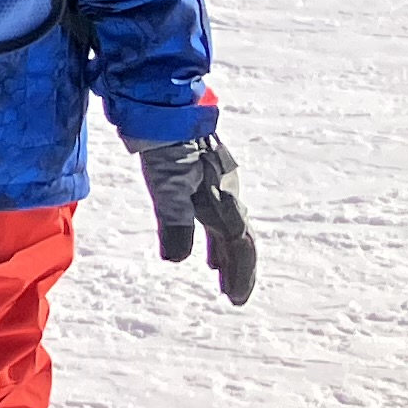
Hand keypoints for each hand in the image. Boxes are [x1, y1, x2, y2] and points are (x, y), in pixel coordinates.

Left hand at [138, 132, 257, 305]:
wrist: (167, 108)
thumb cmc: (167, 147)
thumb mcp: (168, 186)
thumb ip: (174, 222)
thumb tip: (176, 260)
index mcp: (224, 199)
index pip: (239, 244)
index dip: (240, 272)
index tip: (235, 298)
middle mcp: (228, 195)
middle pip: (240, 240)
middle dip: (239, 270)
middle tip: (235, 297)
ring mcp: (219, 187)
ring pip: (229, 229)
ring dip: (227, 256)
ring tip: (222, 279)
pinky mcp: (206, 180)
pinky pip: (218, 218)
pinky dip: (216, 239)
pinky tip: (208, 250)